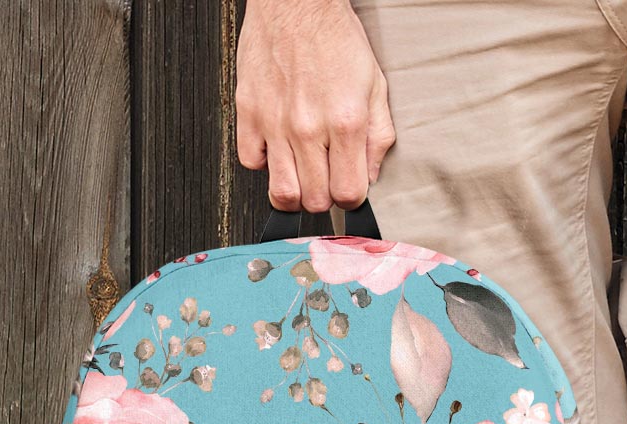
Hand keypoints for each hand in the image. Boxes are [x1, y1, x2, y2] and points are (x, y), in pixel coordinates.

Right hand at [236, 0, 395, 211]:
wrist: (296, 1)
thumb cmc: (335, 39)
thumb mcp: (375, 87)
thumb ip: (378, 137)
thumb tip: (371, 176)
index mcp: (345, 123)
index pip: (348, 194)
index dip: (351, 198)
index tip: (348, 188)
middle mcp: (308, 127)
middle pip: (315, 201)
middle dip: (324, 197)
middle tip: (325, 178)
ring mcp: (275, 122)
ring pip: (282, 192)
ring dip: (295, 192)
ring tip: (302, 176)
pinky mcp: (248, 111)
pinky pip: (250, 162)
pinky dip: (264, 163)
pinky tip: (277, 149)